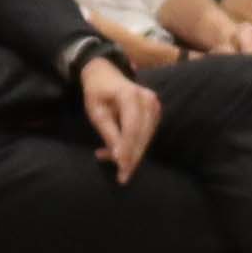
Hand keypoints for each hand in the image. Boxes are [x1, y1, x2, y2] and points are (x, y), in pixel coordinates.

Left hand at [78, 51, 161, 180]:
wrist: (106, 75)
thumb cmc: (97, 93)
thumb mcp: (96, 112)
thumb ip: (108, 132)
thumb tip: (118, 156)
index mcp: (130, 95)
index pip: (132, 128)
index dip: (127, 149)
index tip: (121, 167)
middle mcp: (148, 99)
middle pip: (142, 136)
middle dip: (131, 158)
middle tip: (121, 177)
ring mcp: (154, 106)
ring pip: (146, 138)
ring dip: (131, 154)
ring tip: (106, 157)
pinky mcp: (156, 113)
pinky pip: (147, 135)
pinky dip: (134, 146)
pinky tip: (117, 151)